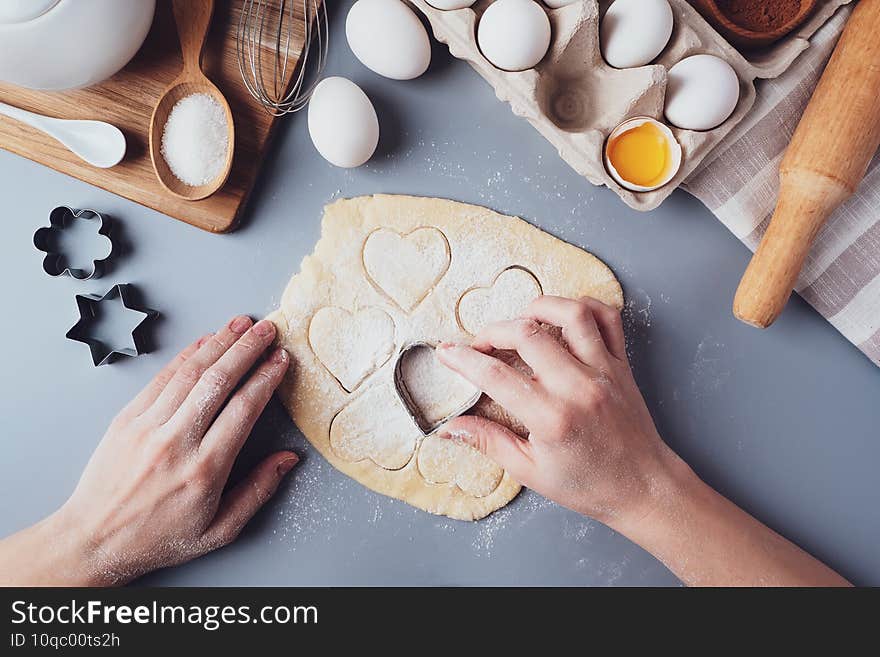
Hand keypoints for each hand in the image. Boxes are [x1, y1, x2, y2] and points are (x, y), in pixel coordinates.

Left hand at [6, 316, 296, 585]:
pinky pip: (161, 378)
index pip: (244, 408)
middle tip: (267, 330)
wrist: (94, 539)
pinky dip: (185, 355)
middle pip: (219, 381)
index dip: (266, 378)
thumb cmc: (159, 537)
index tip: (280, 360)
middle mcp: (176, 442)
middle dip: (247, 349)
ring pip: (190, 373)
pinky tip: (203, 341)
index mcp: (205, 469)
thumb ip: (258, 491)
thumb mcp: (220, 529)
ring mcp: (147, 427)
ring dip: (219, 343)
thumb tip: (289, 459)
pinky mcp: (126, 419)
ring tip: (241, 324)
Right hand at [437, 295, 683, 527]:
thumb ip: (488, 442)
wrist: (643, 488)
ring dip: (538, 308)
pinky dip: (583, 306)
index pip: (495, 376)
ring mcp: (604, 371)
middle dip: (492, 332)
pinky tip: (561, 318)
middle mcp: (578, 388)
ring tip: (520, 321)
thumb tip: (450, 427)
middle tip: (480, 344)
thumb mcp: (530, 471)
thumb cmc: (588, 485)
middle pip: (526, 334)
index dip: (463, 360)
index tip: (446, 354)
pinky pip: (607, 318)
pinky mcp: (622, 364)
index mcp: (552, 419)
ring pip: (570, 314)